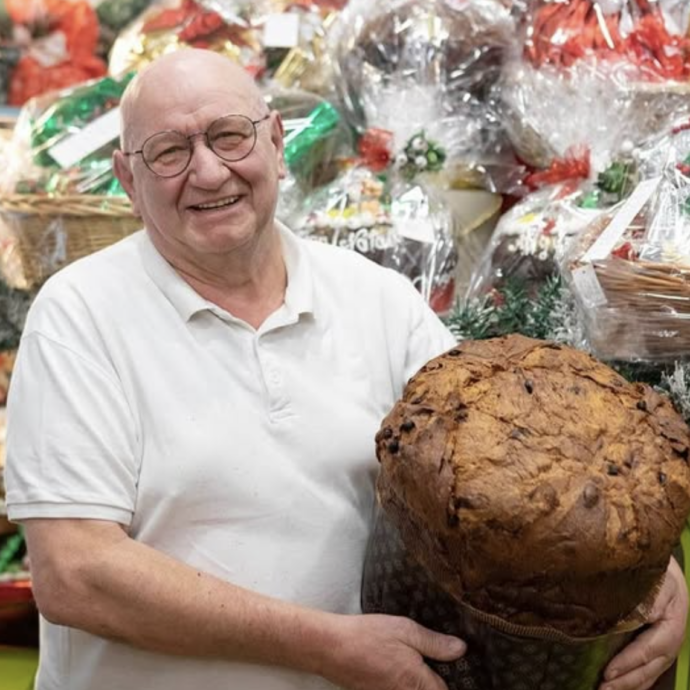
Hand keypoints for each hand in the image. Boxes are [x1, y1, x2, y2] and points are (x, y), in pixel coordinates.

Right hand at [320, 613, 465, 689]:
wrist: (331, 647)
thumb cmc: (367, 635)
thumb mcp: (404, 629)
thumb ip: (434, 643)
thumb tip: (461, 650)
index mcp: (416, 682)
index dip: (454, 677)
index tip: (456, 665)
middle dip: (435, 681)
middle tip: (437, 660)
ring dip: (420, 681)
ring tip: (413, 660)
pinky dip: (403, 682)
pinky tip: (397, 665)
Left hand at [600, 557, 687, 689]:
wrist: (664, 565)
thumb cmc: (659, 570)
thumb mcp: (658, 578)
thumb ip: (651, 598)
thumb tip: (644, 616)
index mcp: (672, 622)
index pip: (649, 649)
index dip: (629, 662)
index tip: (609, 672)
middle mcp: (671, 637)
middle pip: (651, 666)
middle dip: (627, 680)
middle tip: (604, 689)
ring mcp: (666, 641)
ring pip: (651, 670)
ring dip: (631, 684)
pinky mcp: (658, 642)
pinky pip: (650, 666)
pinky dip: (637, 679)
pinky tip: (622, 686)